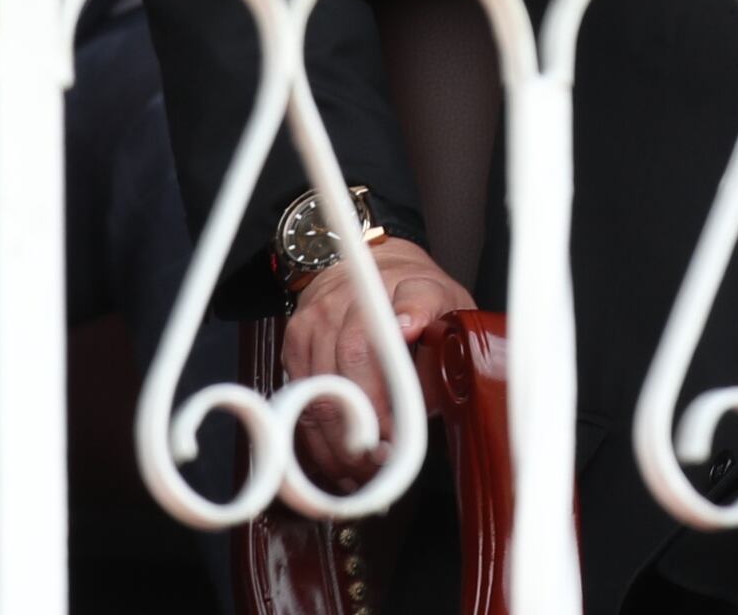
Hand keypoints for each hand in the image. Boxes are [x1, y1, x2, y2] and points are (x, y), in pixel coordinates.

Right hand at [280, 236, 474, 491]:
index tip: (391, 438)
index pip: (371, 346)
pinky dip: (315, 434)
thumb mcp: (443, 299)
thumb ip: (436, 329)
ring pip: (314, 392)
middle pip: (339, 376)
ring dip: (334, 443)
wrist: (375, 263)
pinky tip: (336, 459)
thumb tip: (416, 345)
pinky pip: (298, 395)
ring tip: (359, 475)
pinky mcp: (294, 340)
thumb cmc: (416, 291)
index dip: (378, 400)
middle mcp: (341, 303)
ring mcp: (312, 321)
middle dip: (357, 432)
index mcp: (385, 292)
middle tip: (379, 466)